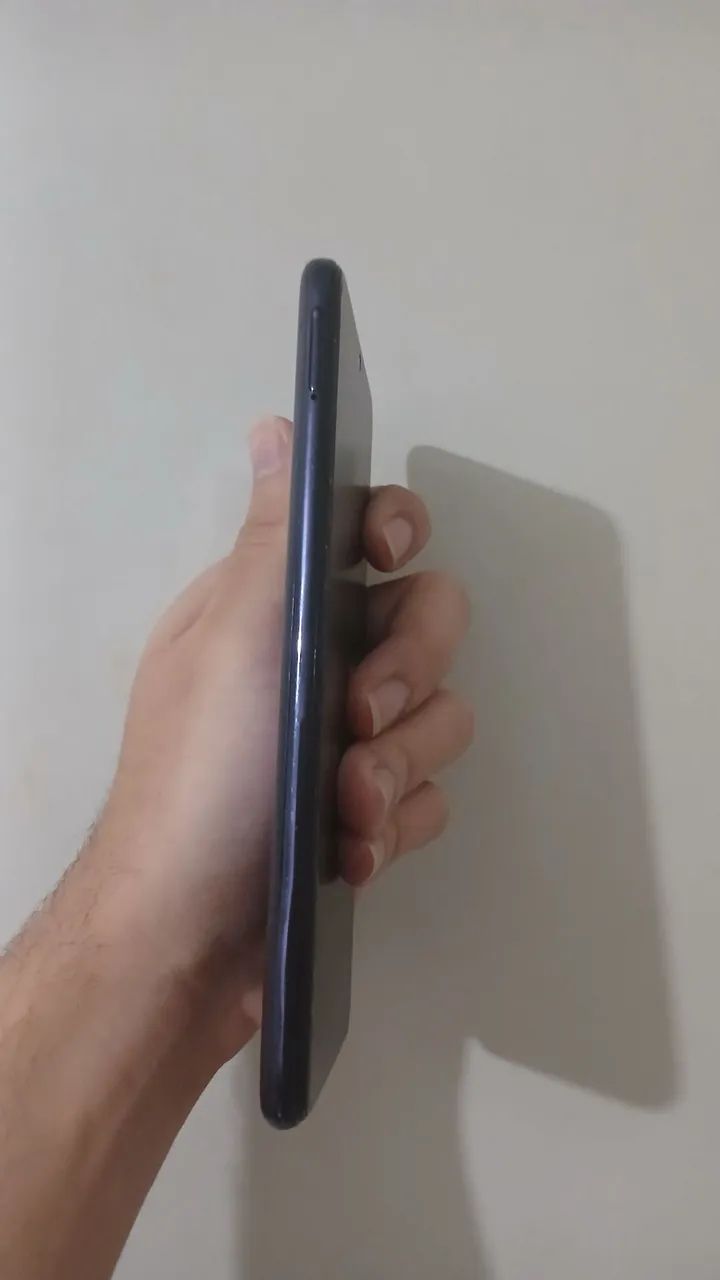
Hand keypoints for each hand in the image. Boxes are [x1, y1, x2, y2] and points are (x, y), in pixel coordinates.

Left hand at [94, 417, 471, 1056]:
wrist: (186, 942)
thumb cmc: (202, 775)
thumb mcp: (238, 639)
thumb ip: (276, 534)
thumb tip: (277, 427)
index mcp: (271, 607)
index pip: (364, 533)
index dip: (394, 532)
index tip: (388, 556)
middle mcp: (313, 664)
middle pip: (427, 624)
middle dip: (406, 676)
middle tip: (356, 720)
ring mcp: (340, 744)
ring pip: (438, 720)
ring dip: (395, 769)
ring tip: (345, 814)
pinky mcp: (364, 816)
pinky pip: (426, 797)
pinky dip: (394, 825)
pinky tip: (349, 855)